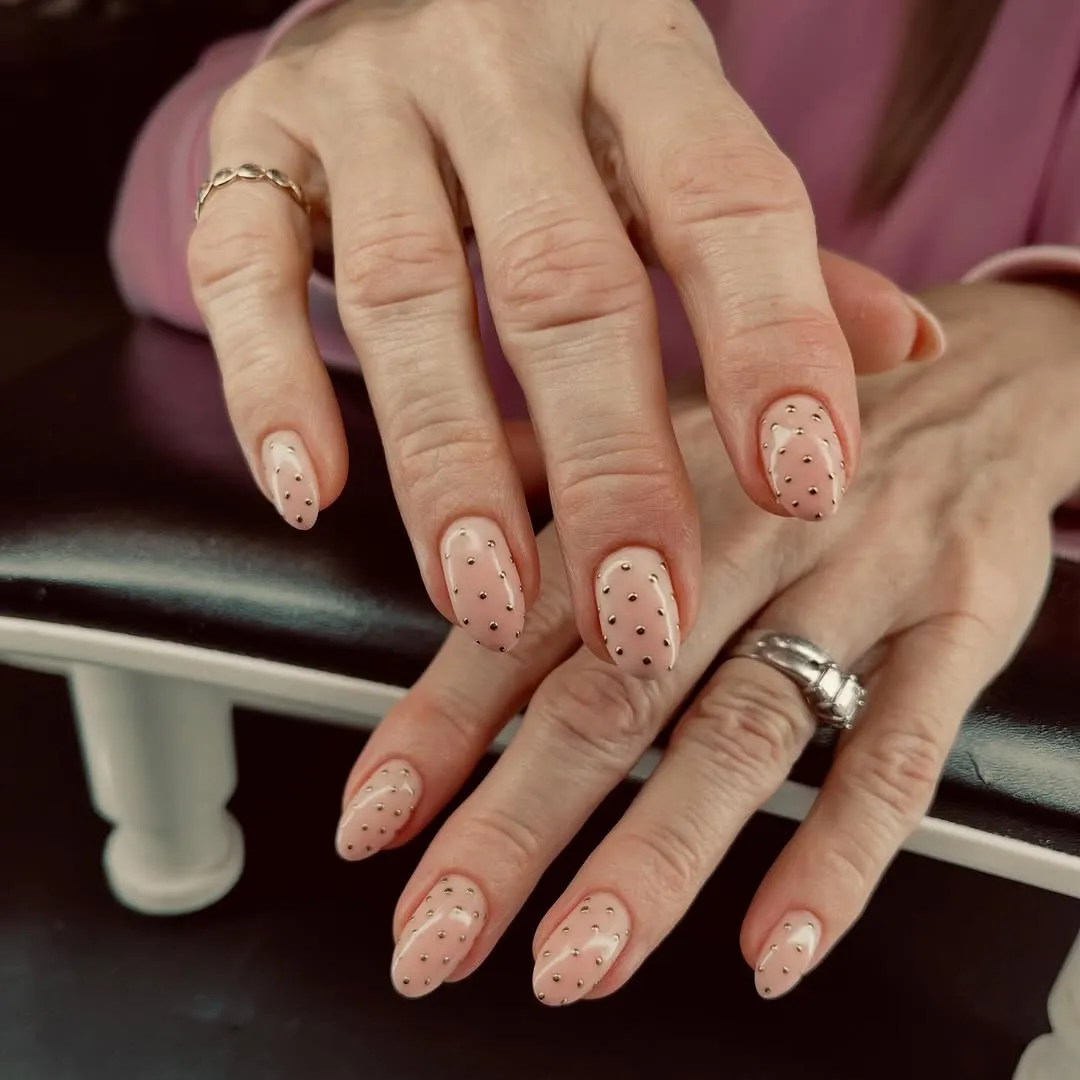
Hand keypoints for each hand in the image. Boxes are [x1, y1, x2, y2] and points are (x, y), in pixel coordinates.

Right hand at [186, 0, 939, 669]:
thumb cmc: (567, 97)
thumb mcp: (678, 147)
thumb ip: (778, 256)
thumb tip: (900, 350)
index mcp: (638, 53)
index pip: (725, 203)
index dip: (770, 347)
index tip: (803, 486)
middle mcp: (499, 63)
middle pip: (561, 281)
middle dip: (607, 464)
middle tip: (635, 614)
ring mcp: (364, 97)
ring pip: (401, 293)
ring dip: (446, 466)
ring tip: (483, 598)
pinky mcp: (255, 141)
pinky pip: (239, 265)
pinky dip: (273, 388)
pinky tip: (311, 492)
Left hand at [332, 281, 1079, 999]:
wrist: (982, 380)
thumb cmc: (796, 427)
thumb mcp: (673, 427)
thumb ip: (560, 490)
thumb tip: (441, 543)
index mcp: (650, 492)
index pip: (524, 619)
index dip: (439, 725)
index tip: (372, 822)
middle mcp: (739, 537)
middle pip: (614, 691)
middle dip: (516, 824)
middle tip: (441, 932)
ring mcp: (853, 582)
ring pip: (742, 731)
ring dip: (654, 859)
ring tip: (577, 958)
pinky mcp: (958, 625)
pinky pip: (899, 752)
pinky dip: (837, 857)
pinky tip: (776, 943)